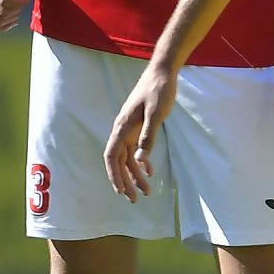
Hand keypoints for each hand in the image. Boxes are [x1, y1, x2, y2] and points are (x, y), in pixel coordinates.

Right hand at [104, 63, 177, 200]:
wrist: (162, 73)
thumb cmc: (159, 91)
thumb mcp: (157, 114)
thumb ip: (148, 137)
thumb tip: (140, 161)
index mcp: (122, 127)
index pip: (111, 156)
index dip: (114, 175)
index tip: (120, 191)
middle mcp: (122, 130)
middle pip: (118, 161)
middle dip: (125, 181)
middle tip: (134, 200)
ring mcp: (130, 129)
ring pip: (129, 157)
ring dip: (135, 175)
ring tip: (147, 192)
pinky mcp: (139, 127)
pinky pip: (136, 149)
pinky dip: (142, 162)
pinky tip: (150, 172)